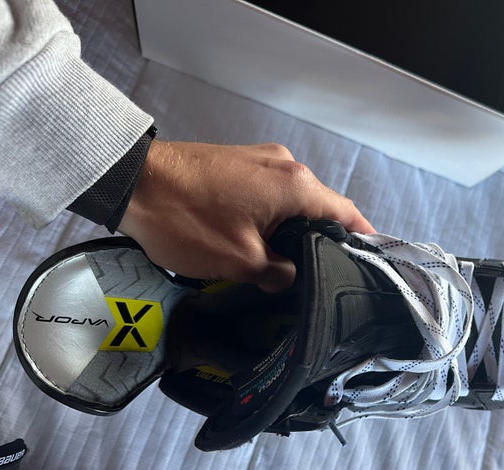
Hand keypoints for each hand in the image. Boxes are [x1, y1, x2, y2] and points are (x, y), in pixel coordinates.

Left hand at [118, 140, 374, 291]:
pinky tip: (266, 241)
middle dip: (326, 239)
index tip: (372, 263)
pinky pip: (271, 192)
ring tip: (295, 264)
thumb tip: (291, 276)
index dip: (363, 240)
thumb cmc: (188, 222)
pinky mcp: (239, 161)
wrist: (131, 182)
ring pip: (294, 201)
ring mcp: (261, 159)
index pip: (346, 214)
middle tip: (328, 275)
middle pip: (322, 207)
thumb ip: (280, 273)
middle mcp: (286, 166)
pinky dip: (275, 217)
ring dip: (297, 229)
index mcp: (296, 186)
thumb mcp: (241, 261)